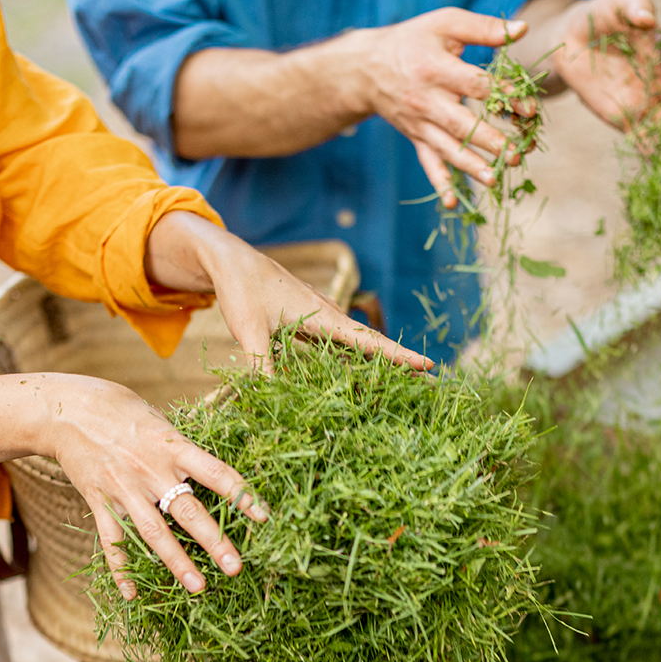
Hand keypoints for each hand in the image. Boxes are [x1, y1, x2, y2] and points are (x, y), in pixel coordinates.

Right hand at [0, 369, 262, 597]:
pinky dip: (121, 569)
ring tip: (199, 588)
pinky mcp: (99, 501)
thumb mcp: (160, 422)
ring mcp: (123, 489)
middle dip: (213, 541)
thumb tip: (216, 479)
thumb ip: (184, 451)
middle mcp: (149, 469)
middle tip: (236, 568)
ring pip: (153, 532)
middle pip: (187, 510)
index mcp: (171, 446)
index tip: (264, 517)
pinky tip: (133, 593)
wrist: (66, 409)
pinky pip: (112, 540)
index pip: (215, 473)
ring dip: (177, 563)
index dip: (241, 494)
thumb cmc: (122, 411)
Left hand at [145, 212, 431, 370]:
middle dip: (399, 359)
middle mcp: (328, 315)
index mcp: (322, 316)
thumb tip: (270, 402)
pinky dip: (353, 356)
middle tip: (429, 377)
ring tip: (405, 377)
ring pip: (357, 342)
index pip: (368, 342)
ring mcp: (320, 317)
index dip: (397, 355)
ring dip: (379, 358)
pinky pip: (338, 342)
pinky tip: (359, 371)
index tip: (427, 364)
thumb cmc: (241, 290)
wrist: (231, 260)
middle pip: (372, 342)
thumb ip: (262, 366)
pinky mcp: (308, 320)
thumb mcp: (250, 331)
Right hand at [353, 8, 533, 208]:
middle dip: (489, 141)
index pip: (475, 86)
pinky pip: (427, 163)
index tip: (530, 110)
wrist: (367, 67)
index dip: (504, 98)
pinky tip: (453, 204)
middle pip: (461, 124)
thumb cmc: (414, 40)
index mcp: (435, 68)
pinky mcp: (416, 138)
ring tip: (496, 180)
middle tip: (517, 154)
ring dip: (471, 167)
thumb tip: (523, 30)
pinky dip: (439, 184)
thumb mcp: (445, 23)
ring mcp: (419, 123)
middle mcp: (425, 100)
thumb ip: (483, 28)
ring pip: (447, 149)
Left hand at [551, 0, 660, 145]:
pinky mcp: (626, 118)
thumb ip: (634, 6)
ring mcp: (645, 101)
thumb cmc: (598, 17)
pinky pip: (642, 135)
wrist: (570, 42)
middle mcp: (660, 79)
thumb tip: (648, 18)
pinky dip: (652, 149)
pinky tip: (660, 162)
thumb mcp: (614, 4)